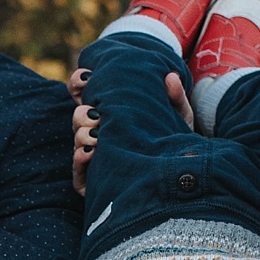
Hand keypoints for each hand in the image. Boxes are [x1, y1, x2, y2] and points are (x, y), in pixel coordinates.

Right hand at [68, 69, 193, 194]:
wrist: (182, 183)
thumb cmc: (176, 147)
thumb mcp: (179, 120)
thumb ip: (176, 99)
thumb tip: (170, 77)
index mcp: (114, 113)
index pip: (86, 92)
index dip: (79, 82)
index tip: (87, 77)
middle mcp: (101, 133)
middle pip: (78, 116)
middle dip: (82, 113)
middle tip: (96, 114)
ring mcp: (95, 157)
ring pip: (78, 139)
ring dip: (82, 134)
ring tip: (96, 135)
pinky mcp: (92, 182)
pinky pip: (78, 171)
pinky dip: (79, 159)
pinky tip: (89, 152)